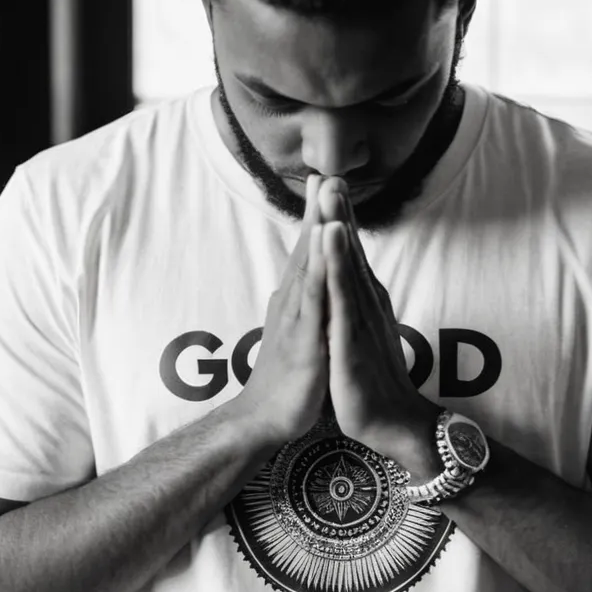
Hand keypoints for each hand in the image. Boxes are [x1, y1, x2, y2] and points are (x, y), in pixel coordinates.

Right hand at [231, 174, 330, 443]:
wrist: (264, 418)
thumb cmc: (285, 379)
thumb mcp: (299, 333)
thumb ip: (303, 307)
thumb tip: (302, 287)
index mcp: (297, 300)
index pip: (310, 251)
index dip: (318, 215)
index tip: (327, 182)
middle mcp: (293, 302)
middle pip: (308, 248)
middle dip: (318, 209)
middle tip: (326, 172)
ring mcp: (297, 319)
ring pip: (309, 267)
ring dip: (318, 230)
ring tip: (326, 195)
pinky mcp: (304, 341)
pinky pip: (314, 303)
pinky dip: (320, 274)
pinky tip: (327, 252)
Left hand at [319, 178, 442, 479]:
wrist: (393, 424)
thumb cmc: (372, 383)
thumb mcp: (358, 337)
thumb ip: (354, 311)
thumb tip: (349, 292)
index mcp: (362, 302)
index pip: (348, 254)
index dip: (340, 219)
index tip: (329, 186)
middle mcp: (365, 302)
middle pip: (350, 249)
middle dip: (340, 210)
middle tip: (331, 172)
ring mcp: (360, 317)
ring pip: (347, 264)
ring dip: (339, 225)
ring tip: (331, 191)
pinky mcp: (352, 336)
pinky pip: (342, 295)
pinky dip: (335, 264)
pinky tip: (330, 240)